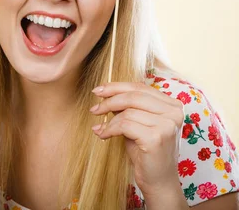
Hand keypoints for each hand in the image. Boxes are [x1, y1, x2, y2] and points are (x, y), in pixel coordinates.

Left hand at [90, 82, 187, 208]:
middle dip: (109, 100)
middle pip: (133, 95)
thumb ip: (128, 107)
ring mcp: (167, 125)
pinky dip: (109, 129)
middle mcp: (174, 112)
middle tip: (94, 109)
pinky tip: (103, 135)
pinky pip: (124, 125)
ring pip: (127, 111)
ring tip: (101, 128)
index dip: (116, 87)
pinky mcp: (156, 138)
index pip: (140, 87)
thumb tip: (106, 93)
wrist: (158, 181)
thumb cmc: (146, 151)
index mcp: (172, 105)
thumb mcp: (138, 123)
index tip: (98, 91)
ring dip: (109, 120)